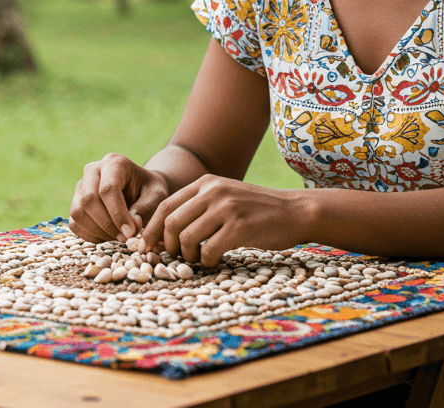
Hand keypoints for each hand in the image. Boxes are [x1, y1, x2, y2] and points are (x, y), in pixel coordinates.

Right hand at [69, 153, 170, 243]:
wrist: (141, 188)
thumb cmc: (150, 190)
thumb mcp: (157, 195)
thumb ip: (147, 208)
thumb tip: (132, 226)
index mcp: (114, 163)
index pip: (108, 189)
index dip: (118, 214)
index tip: (131, 232)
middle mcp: (92, 170)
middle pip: (88, 200)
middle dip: (107, 224)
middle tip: (125, 237)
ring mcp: (80, 186)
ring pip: (78, 213)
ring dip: (98, 231)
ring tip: (119, 236)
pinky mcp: (76, 202)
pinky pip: (74, 223)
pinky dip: (90, 235)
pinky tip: (108, 236)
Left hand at [140, 175, 306, 267]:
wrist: (296, 211)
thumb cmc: (258, 211)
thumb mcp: (225, 197)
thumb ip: (199, 207)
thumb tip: (165, 232)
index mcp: (206, 183)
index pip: (165, 206)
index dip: (152, 229)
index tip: (147, 247)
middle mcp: (213, 191)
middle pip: (171, 222)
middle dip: (167, 246)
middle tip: (176, 258)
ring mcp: (227, 208)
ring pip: (187, 237)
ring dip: (188, 256)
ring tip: (198, 260)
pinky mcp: (240, 227)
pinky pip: (208, 250)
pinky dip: (206, 261)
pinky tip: (215, 261)